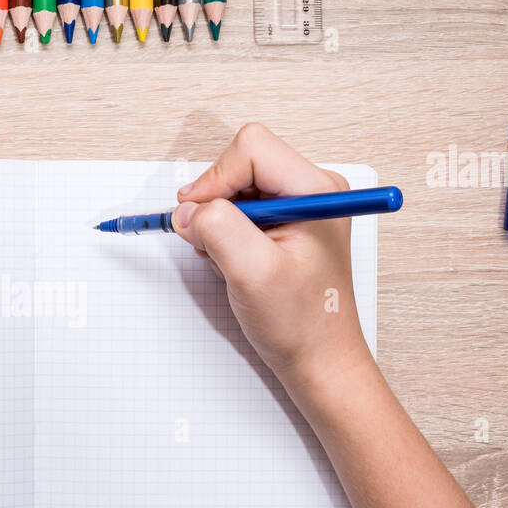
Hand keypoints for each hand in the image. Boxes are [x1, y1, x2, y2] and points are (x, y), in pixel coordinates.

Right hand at [172, 123, 373, 388]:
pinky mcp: (284, 225)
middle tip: (216, 246)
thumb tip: (188, 209)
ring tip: (233, 262)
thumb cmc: (301, 322)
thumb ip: (217, 228)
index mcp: (315, 189)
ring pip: (235, 189)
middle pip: (240, 164)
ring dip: (219, 224)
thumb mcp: (252, 272)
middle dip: (216, 204)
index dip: (215, 179)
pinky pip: (238, 212)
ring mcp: (298, 207)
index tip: (199, 219)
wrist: (319, 359)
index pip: (250, 148)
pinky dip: (225, 236)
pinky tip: (238, 264)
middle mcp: (310, 190)